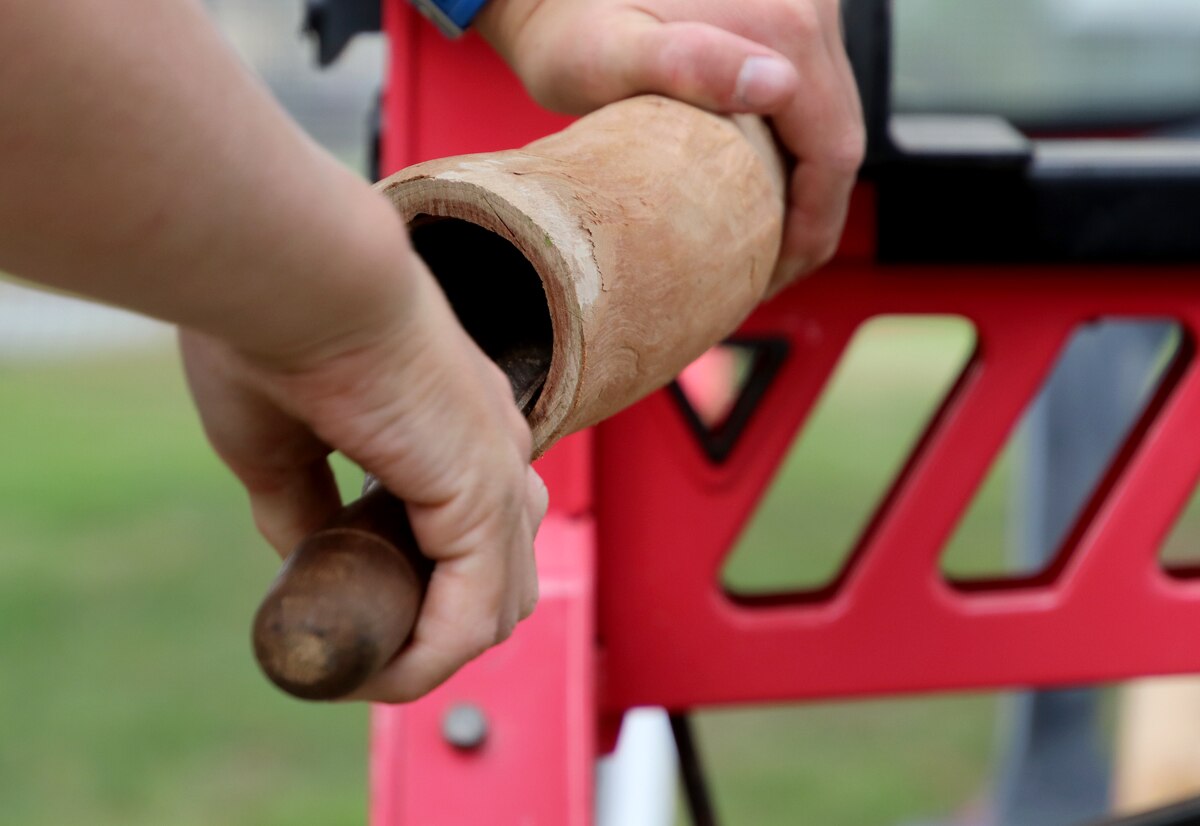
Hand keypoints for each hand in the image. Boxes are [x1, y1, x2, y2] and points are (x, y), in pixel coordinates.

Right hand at [181, 249, 546, 702]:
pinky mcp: (480, 492)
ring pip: (496, 605)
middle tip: (358, 641)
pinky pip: (470, 615)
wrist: (292, 269)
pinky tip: (373, 670)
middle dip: (434, 626)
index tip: (352, 605)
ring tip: (362, 665)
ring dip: (431, 653)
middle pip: (501, 575)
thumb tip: (308, 559)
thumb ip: (307, 504)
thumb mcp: (282, 440)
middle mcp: (494, 443)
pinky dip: (424, 659)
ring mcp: (496, 466)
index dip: (422, 586)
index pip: (476, 528)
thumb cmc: (272, 326)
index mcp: (457, 419)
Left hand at [477, 0, 864, 285]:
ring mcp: (803, 10)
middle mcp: (809, 9)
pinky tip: (757, 187)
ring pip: (829, 120)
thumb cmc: (568, 25)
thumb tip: (778, 87)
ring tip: (759, 242)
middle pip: (839, 138)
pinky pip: (812, 99)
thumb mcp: (607, 54)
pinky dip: (793, 150)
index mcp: (783, 26)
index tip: (773, 276)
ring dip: (805, 186)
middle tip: (766, 273)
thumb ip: (684, 64)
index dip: (811, 229)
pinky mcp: (788, 16)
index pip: (834, 152)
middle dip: (811, 216)